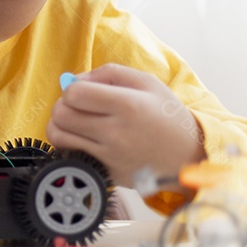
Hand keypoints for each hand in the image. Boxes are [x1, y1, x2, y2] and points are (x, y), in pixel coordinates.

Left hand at [46, 63, 204, 185]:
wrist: (188, 157)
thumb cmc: (166, 116)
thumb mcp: (147, 83)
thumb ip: (108, 73)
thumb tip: (72, 79)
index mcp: (128, 105)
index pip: (73, 94)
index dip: (71, 89)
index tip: (82, 92)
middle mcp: (117, 133)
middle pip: (61, 115)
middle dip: (62, 106)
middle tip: (76, 106)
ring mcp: (110, 157)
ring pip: (58, 136)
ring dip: (59, 125)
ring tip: (75, 122)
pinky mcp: (106, 173)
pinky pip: (70, 156)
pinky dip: (68, 146)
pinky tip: (82, 140)